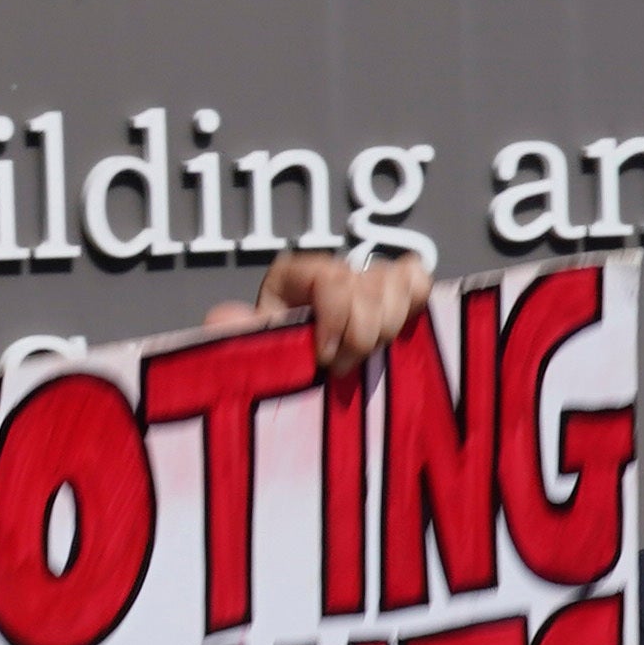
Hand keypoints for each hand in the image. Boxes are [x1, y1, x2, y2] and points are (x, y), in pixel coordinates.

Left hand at [220, 246, 434, 377]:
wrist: (292, 375)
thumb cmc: (272, 360)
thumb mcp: (248, 348)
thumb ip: (236, 333)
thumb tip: (223, 317)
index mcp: (295, 274)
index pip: (332, 280)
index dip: (337, 319)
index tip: (325, 357)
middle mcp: (334, 269)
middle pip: (370, 287)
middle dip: (361, 336)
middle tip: (340, 367)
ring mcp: (367, 277)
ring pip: (399, 284)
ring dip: (387, 327)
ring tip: (362, 355)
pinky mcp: (395, 292)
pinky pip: (419, 281)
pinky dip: (413, 306)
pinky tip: (392, 333)